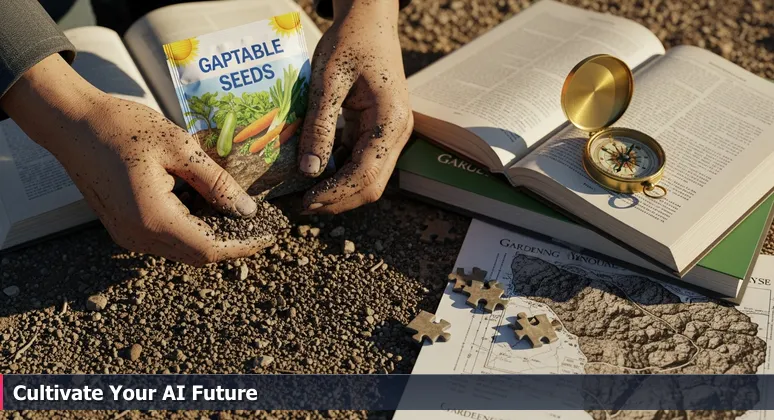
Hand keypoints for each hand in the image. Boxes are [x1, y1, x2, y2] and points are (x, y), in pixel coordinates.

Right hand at [1, 54, 273, 264]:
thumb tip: (245, 210)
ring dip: (210, 234)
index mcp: (153, 219)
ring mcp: (127, 236)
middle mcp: (138, 236)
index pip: (209, 248)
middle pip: (196, 255)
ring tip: (235, 209)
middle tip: (258, 222)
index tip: (267, 235)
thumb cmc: (122, 127)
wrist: (72, 123)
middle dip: (231, 241)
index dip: (242, 246)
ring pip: (181, 249)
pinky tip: (204, 203)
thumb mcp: (179, 147)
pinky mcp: (124, 227)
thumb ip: (216, 182)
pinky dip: (190, 227)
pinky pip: (165, 239)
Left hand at [297, 0, 412, 213]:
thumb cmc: (350, 42)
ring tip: (304, 193)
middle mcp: (398, 132)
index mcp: (391, 120)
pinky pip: (363, 161)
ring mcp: (392, 133)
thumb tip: (308, 170)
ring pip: (369, 178)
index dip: (335, 194)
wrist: (370, 21)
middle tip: (301, 205)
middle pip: (372, 184)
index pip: (365, 173)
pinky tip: (316, 171)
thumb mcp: (328, 80)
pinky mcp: (381, 130)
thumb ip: (320, 125)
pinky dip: (341, 172)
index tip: (305, 201)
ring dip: (339, 190)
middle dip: (338, 200)